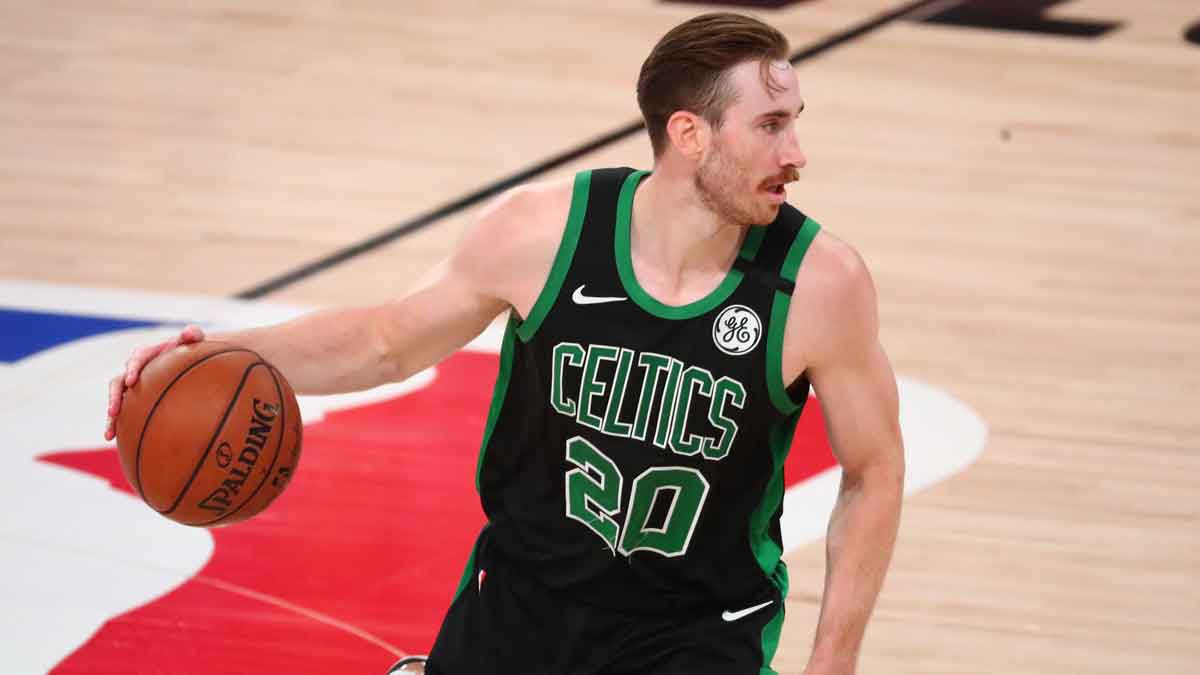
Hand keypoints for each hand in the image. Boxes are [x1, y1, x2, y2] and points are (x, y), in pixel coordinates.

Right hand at [104, 324, 205, 440]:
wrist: (187, 361)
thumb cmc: (191, 350)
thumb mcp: (193, 341)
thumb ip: (193, 335)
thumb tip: (191, 333)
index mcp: (146, 355)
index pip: (137, 360)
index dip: (132, 369)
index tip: (131, 381)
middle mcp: (135, 371)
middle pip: (118, 383)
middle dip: (114, 397)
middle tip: (114, 411)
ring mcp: (132, 387)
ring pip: (116, 401)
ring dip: (111, 417)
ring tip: (109, 434)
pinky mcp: (134, 400)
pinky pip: (123, 413)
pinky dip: (117, 425)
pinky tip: (113, 440)